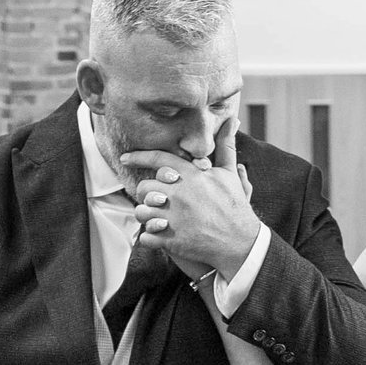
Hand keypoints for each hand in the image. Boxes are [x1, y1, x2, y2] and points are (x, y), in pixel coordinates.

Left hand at [119, 148, 262, 278]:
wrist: (240, 243)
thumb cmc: (234, 207)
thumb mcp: (229, 174)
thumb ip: (225, 146)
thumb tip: (231, 121)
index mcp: (190, 176)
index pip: (157, 159)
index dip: (138, 157)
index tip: (125, 158)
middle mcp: (178, 194)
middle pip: (145, 187)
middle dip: (147, 193)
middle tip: (157, 199)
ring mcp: (173, 217)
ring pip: (141, 212)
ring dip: (146, 216)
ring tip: (157, 218)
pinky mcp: (170, 239)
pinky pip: (146, 235)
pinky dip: (149, 237)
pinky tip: (159, 235)